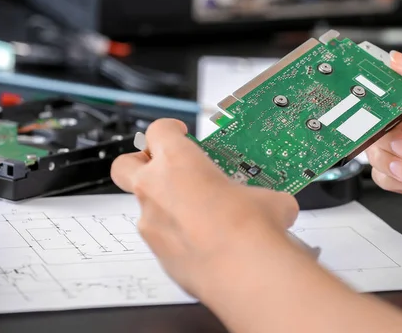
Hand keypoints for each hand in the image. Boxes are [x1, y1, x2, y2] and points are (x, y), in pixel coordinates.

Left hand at [110, 119, 298, 297]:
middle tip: (164, 167)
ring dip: (165, 205)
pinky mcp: (158, 256)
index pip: (158, 130)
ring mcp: (151, 225)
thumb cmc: (248, 228)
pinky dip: (177, 237)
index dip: (169, 129)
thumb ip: (258, 193)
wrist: (244, 273)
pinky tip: (205, 243)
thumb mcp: (266, 196)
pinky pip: (162, 239)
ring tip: (199, 214)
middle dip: (140, 163)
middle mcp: (155, 189)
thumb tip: (277, 204)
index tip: (180, 133)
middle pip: (125, 164)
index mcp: (179, 162)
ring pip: (144, 207)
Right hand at [365, 52, 401, 240]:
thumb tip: (399, 60)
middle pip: (379, 122)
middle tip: (401, 144)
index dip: (377, 95)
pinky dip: (392, 179)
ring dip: (386, 159)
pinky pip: (386, 177)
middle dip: (381, 133)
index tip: (363, 100)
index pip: (394, 90)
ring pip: (378, 151)